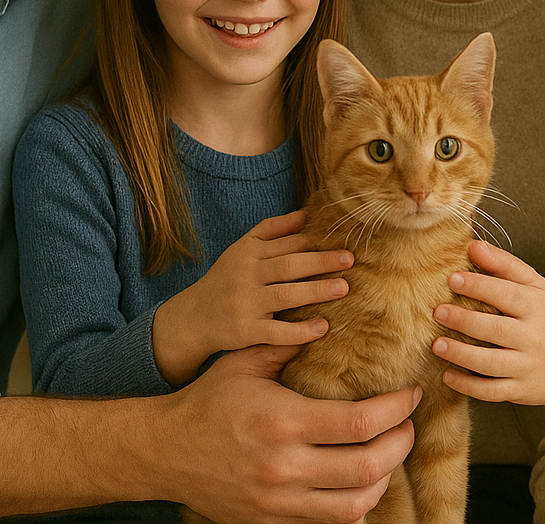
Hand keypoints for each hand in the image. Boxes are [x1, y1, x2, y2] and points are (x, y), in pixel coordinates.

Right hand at [155, 210, 351, 385]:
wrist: (194, 316)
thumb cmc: (227, 278)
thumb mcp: (243, 248)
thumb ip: (273, 230)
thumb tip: (307, 213)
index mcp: (249, 251)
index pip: (288, 244)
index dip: (316, 242)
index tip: (344, 239)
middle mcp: (246, 274)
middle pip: (290, 265)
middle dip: (322, 261)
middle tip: (350, 259)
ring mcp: (246, 303)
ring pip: (286, 295)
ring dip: (317, 291)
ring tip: (344, 288)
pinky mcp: (245, 330)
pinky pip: (276, 331)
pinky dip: (300, 331)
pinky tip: (322, 328)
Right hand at [164, 344, 418, 522]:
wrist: (165, 452)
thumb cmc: (207, 401)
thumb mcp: (246, 362)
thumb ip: (290, 343)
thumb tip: (334, 323)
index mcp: (282, 422)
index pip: (360, 423)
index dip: (397, 410)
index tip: (411, 395)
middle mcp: (284, 467)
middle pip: (369, 468)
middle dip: (401, 445)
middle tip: (408, 424)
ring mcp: (279, 502)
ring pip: (357, 504)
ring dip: (385, 479)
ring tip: (390, 454)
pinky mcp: (273, 522)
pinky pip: (331, 523)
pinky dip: (356, 507)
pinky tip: (362, 484)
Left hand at [431, 240, 544, 438]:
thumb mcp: (536, 287)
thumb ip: (505, 265)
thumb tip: (473, 245)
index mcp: (536, 307)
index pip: (507, 294)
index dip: (479, 285)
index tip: (452, 278)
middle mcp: (533, 337)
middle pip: (496, 330)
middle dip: (465, 321)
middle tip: (438, 312)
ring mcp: (526, 367)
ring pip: (492, 364)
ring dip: (462, 355)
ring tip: (437, 345)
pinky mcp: (520, 391)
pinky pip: (492, 391)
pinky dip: (469, 386)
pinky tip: (447, 376)